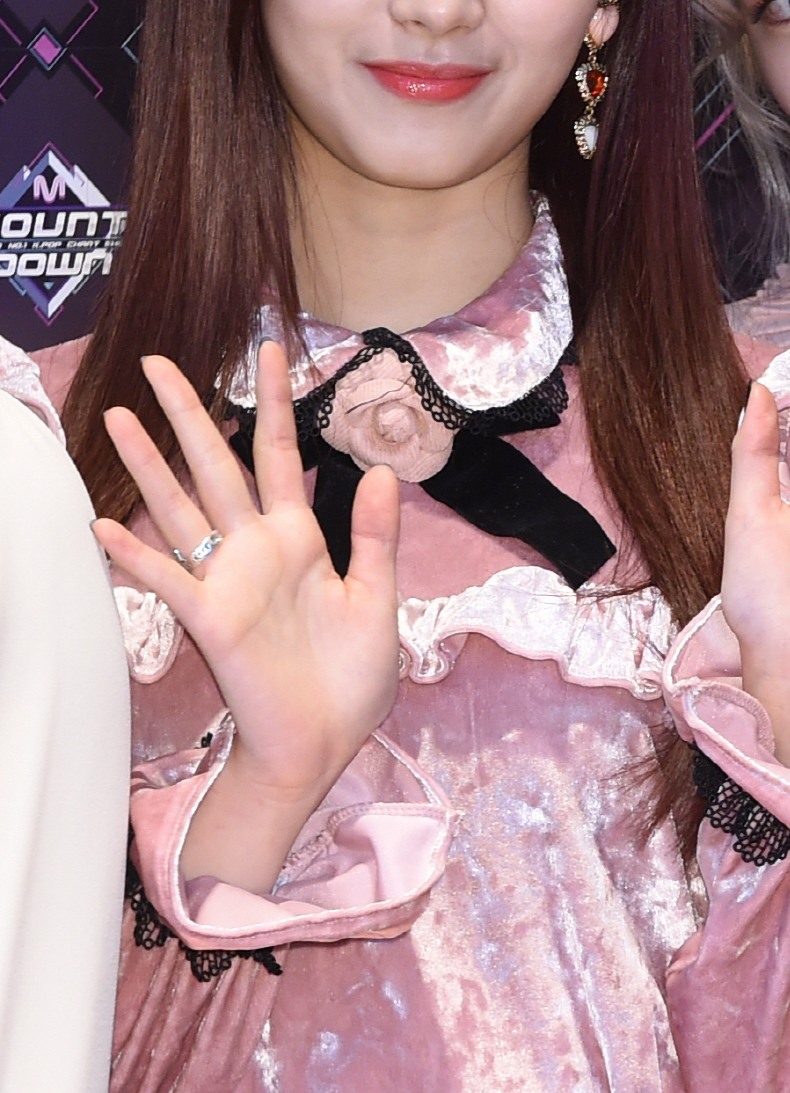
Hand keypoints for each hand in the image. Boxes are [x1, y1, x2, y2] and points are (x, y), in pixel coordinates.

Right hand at [96, 343, 400, 892]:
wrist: (327, 742)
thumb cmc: (351, 677)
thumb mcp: (379, 597)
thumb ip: (378, 535)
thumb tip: (382, 471)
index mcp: (300, 537)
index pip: (279, 453)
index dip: (274, 403)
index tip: (269, 349)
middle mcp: (256, 548)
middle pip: (216, 464)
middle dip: (189, 412)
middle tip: (160, 361)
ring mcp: (228, 580)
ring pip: (181, 508)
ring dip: (151, 464)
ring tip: (119, 418)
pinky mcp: (210, 620)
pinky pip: (167, 579)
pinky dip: (136, 554)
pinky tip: (103, 524)